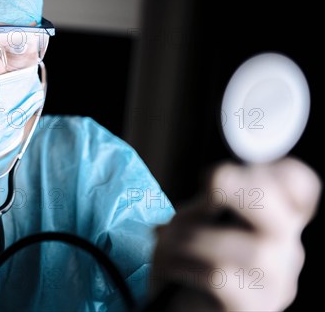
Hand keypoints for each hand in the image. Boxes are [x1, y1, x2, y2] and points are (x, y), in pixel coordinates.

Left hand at [147, 157, 320, 311]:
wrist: (175, 309)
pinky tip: (170, 267)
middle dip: (242, 192)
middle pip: (286, 217)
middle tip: (209, 190)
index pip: (301, 189)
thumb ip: (211, 201)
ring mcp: (273, 285)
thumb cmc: (186, 264)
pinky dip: (183, 264)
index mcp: (274, 223)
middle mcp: (284, 253)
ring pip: (249, 250)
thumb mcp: (195, 222)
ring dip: (193, 238)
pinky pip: (219, 277)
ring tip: (167, 243)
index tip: (233, 171)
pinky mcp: (249, 310)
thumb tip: (220, 179)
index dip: (280, 172)